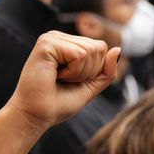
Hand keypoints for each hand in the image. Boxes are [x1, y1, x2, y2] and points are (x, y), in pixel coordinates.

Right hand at [4, 32, 119, 132]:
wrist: (36, 116)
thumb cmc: (58, 103)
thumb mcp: (90, 86)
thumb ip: (106, 70)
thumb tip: (117, 49)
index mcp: (67, 43)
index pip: (100, 47)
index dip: (94, 70)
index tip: (71, 81)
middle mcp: (58, 36)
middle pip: (98, 47)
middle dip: (88, 72)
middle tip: (65, 81)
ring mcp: (51, 38)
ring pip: (90, 51)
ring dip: (79, 73)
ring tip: (59, 79)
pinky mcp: (46, 44)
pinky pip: (79, 55)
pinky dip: (73, 72)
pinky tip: (55, 76)